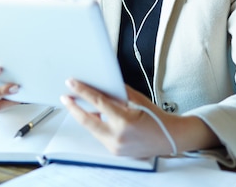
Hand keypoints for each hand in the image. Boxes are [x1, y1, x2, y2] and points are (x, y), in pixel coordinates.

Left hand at [60, 79, 218, 157]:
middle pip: (87, 120)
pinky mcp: (115, 152)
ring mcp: (115, 147)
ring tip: (77, 104)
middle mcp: (118, 137)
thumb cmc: (155, 117)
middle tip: (65, 96)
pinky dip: (95, 125)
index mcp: (124, 121)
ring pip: (92, 129)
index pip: (98, 103)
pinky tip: (93, 116)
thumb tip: (99, 86)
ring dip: (83, 116)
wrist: (169, 138)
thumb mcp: (137, 100)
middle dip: (73, 107)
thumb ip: (117, 93)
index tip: (72, 83)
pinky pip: (99, 135)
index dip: (82, 91)